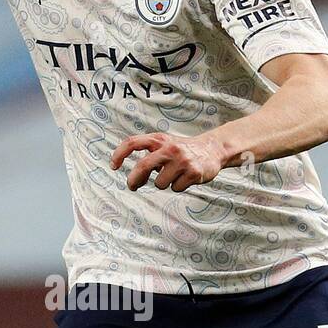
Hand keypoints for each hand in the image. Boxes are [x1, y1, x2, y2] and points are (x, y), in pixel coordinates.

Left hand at [110, 131, 224, 191]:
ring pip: (159, 183)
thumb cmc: (183, 150)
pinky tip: (185, 178)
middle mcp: (170, 148)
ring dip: (163, 183)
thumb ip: (150, 155)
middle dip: (134, 180)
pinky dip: (178, 186)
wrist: (213, 149)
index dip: (120, 154)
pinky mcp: (193, 173)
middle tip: (132, 186)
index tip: (114, 166)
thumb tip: (134, 177)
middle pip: (143, 166)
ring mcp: (182, 160)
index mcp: (160, 139)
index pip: (133, 142)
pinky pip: (175, 188)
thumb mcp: (166, 144)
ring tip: (174, 176)